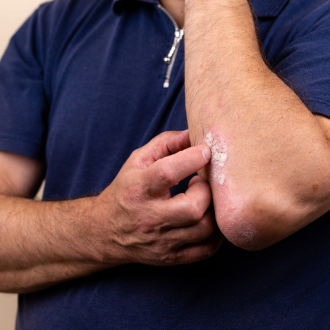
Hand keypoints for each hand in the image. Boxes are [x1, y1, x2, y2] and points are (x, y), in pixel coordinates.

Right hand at [91, 131, 222, 266]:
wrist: (105, 231)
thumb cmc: (127, 190)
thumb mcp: (138, 161)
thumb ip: (166, 143)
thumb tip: (194, 135)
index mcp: (138, 189)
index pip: (167, 173)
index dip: (192, 158)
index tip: (205, 151)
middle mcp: (149, 218)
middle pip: (192, 208)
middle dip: (205, 191)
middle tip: (200, 183)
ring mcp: (161, 242)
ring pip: (203, 230)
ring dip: (212, 210)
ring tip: (201, 200)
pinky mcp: (170, 257)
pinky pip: (205, 250)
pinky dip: (215, 234)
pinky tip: (206, 218)